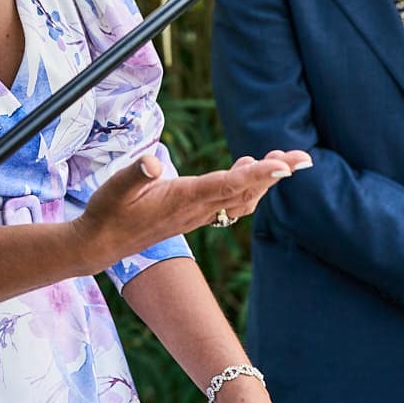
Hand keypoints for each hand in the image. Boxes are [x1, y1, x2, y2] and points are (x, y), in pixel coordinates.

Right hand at [70, 149, 309, 273]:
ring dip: (264, 180)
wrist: (100, 245)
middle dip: (275, 174)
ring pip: (242, 198)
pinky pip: (231, 203)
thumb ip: (135, 173)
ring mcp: (197, 214)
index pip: (228, 184)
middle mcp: (197, 209)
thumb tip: (153, 161)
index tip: (286, 166)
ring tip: (283, 160)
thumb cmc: (107, 213)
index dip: (259, 174)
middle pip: (245, 191)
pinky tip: (247, 169)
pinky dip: (247, 186)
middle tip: (303, 157)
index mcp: (184, 199)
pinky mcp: (193, 215)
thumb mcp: (114, 188)